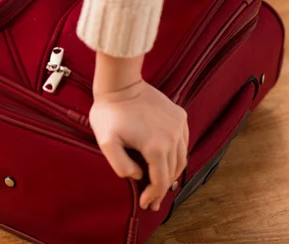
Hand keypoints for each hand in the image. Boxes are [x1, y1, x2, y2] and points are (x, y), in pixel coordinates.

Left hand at [90, 53, 188, 210]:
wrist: (120, 84)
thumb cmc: (109, 113)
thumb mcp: (105, 142)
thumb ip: (120, 164)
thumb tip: (137, 175)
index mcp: (156, 147)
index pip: (161, 181)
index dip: (154, 195)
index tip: (146, 204)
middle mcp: (173, 137)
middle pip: (173, 172)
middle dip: (163, 188)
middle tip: (153, 200)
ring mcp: (178, 126)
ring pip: (181, 158)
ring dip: (171, 173)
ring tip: (161, 183)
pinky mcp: (179, 116)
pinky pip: (183, 142)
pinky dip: (177, 154)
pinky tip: (167, 160)